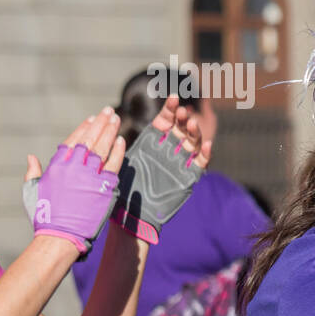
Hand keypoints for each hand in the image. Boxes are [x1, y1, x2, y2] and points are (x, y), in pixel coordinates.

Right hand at [22, 107, 124, 254]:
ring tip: (117, 119)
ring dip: (110, 132)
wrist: (60, 236)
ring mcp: (89, 177)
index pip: (72, 141)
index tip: (91, 118)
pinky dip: (118, 152)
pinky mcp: (103, 188)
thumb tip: (31, 157)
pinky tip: (121, 140)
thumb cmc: (44, 216)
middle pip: (90, 140)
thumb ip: (33, 172)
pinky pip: (113, 166)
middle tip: (109, 111)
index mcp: (56, 167)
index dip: (83, 129)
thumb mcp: (32, 191)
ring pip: (102, 149)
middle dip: (100, 124)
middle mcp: (73, 168)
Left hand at [112, 95, 211, 243]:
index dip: (170, 110)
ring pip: (193, 143)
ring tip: (192, 124)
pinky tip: (207, 143)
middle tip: (183, 111)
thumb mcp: (117, 161)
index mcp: (152, 145)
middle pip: (181, 130)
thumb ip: (118, 143)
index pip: (165, 122)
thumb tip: (107, 118)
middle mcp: (167, 153)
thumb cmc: (120, 191)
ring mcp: (179, 165)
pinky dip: (205, 154)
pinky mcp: (188, 179)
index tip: (173, 98)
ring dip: (194, 132)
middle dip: (183, 119)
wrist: (130, 217)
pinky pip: (200, 164)